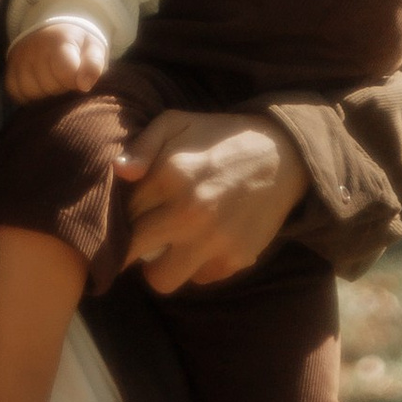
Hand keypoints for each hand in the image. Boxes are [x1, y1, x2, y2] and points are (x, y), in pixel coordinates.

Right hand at [5, 22, 108, 101]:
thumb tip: (84, 86)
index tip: (79, 78)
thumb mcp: (94, 48)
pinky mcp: (10, 68)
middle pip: (50, 86)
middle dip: (62, 87)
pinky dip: (29, 95)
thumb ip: (94, 65)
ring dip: (46, 94)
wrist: (54, 29)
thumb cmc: (78, 43)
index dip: (75, 81)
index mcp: (58, 41)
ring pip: (32, 92)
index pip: (66, 73)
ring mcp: (19, 58)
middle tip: (66, 78)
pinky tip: (40, 87)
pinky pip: (16, 93)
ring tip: (54, 82)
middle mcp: (34, 48)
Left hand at [115, 109, 308, 290]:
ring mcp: (213, 239)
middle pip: (131, 251)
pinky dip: (198, 266)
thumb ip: (142, 144)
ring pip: (162, 279)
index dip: (123, 214)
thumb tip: (119, 173)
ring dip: (160, 267)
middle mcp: (188, 211)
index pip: (123, 212)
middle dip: (129, 247)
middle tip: (139, 239)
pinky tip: (204, 244)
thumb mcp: (177, 122)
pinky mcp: (235, 259)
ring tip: (168, 249)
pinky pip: (199, 278)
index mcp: (169, 174)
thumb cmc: (219, 137)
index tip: (133, 212)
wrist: (281, 156)